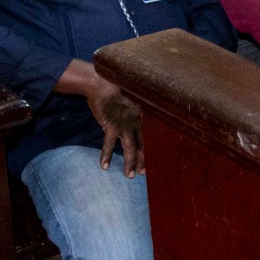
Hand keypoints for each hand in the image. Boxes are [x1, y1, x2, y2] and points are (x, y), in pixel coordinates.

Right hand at [63, 59, 144, 175]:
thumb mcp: (133, 100)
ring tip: (130, 175)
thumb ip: (138, 111)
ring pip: (130, 148)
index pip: (152, 135)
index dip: (155, 148)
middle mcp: (137, 122)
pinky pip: (108, 145)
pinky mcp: (111, 126)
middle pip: (144, 145)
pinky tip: (104, 167)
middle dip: (144, 160)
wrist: (102, 84)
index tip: (157, 159)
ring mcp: (124, 125)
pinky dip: (106, 156)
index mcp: (144, 116)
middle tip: (145, 173)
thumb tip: (142, 120)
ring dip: (130, 163)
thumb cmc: (117, 91)